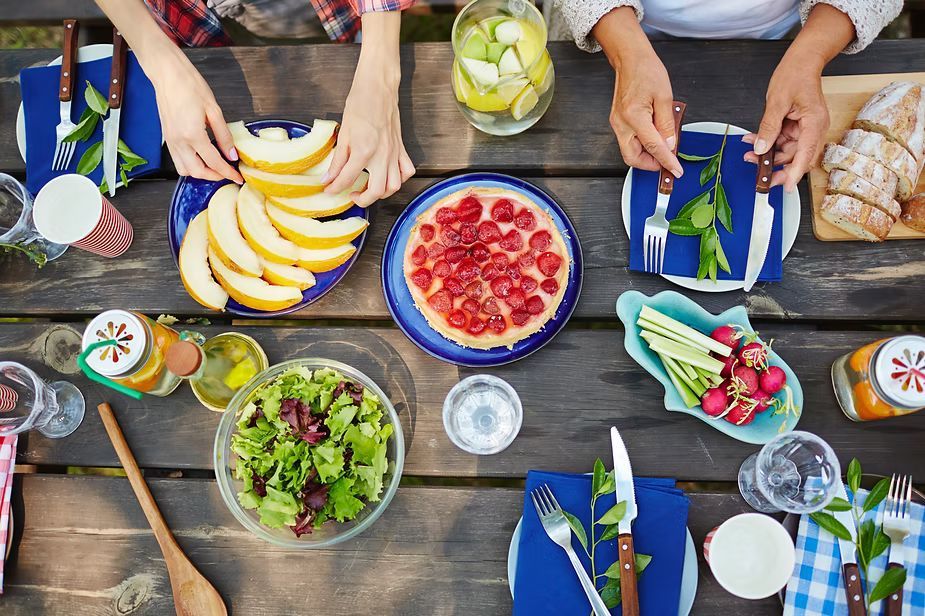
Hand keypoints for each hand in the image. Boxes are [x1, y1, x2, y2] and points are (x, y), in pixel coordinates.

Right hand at [149, 47, 241, 182]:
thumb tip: (232, 154)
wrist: (167, 73)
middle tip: (227, 172)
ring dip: (199, 172)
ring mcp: (170, 141)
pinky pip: (177, 160)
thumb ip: (224, 135)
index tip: (237, 177)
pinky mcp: (167, 138)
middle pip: (197, 172)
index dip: (228, 173)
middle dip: (213, 176)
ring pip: (184, 169)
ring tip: (214, 165)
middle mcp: (179, 141)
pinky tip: (201, 156)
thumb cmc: (189, 85)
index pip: (214, 162)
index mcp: (192, 134)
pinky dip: (190, 164)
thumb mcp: (214, 110)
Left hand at [322, 62, 413, 206]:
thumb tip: (329, 177)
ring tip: (370, 189)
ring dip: (382, 193)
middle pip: (376, 191)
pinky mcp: (402, 148)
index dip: (335, 188)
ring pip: (394, 186)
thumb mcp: (344, 133)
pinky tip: (388, 176)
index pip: (347, 179)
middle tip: (352, 195)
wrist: (378, 87)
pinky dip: (399, 178)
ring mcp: (394, 153)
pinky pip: (407, 171)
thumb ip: (338, 159)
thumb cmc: (359, 104)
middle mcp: (382, 155)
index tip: (328, 190)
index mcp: (363, 150)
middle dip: (363, 200)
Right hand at [609, 50, 681, 175]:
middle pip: (632, 158)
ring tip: (662, 146)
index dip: (666, 161)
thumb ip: (667, 124)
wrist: (630, 60)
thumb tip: (670, 144)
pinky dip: (641, 145)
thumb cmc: (646, 71)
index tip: (675, 170)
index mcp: (634, 116)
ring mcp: (617, 124)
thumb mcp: (665, 96)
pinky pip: (628, 142)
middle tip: (666, 161)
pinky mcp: (618, 122)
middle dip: (650, 164)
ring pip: (629, 152)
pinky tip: (653, 137)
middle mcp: (622, 123)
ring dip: (646, 155)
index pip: (653, 147)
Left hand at [744, 53, 828, 192]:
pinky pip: (783, 141)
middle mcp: (814, 128)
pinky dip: (769, 142)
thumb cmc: (795, 75)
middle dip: (776, 167)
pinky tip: (754, 141)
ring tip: (749, 154)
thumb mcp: (776, 102)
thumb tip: (761, 148)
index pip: (806, 155)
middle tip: (759, 176)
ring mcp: (806, 128)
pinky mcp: (798, 126)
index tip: (785, 188)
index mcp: (814, 123)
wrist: (802, 60)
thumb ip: (769, 127)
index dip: (795, 174)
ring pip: (787, 151)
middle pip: (797, 157)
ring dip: (768, 154)